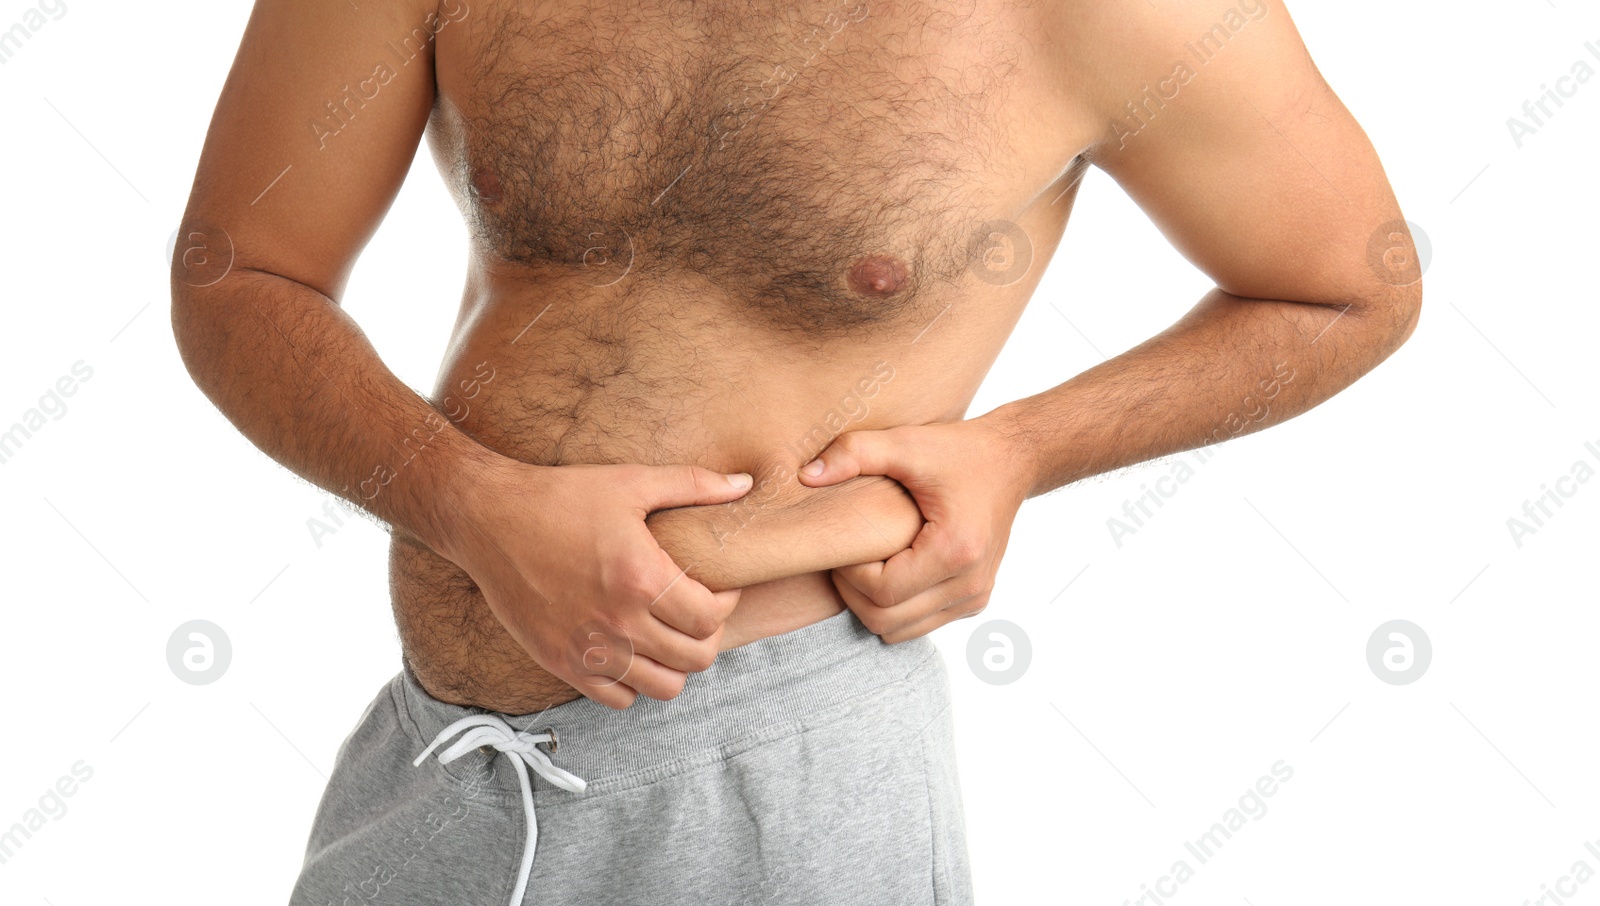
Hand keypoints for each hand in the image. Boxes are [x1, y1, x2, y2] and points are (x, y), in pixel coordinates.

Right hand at [444, 455, 754, 708]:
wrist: (488, 519)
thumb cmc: (561, 497)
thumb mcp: (632, 482)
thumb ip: (694, 485)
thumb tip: (745, 485)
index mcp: (641, 579)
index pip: (711, 618)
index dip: (725, 604)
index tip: (716, 587)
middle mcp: (619, 622)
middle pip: (696, 658)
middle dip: (707, 635)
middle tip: (696, 612)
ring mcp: (589, 648)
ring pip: (663, 688)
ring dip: (674, 664)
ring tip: (667, 635)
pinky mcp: (562, 663)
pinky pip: (618, 699)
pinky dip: (633, 682)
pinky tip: (630, 649)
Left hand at [798, 417, 1028, 642]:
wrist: (1012, 460)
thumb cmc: (958, 451)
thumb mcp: (905, 442)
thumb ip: (853, 452)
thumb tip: (805, 476)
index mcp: (955, 550)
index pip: (881, 593)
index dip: (849, 574)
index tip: (845, 543)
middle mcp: (970, 583)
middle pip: (886, 621)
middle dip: (853, 594)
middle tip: (846, 556)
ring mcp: (975, 597)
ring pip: (900, 631)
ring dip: (872, 604)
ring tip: (867, 563)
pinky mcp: (975, 600)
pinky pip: (919, 625)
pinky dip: (895, 608)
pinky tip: (890, 569)